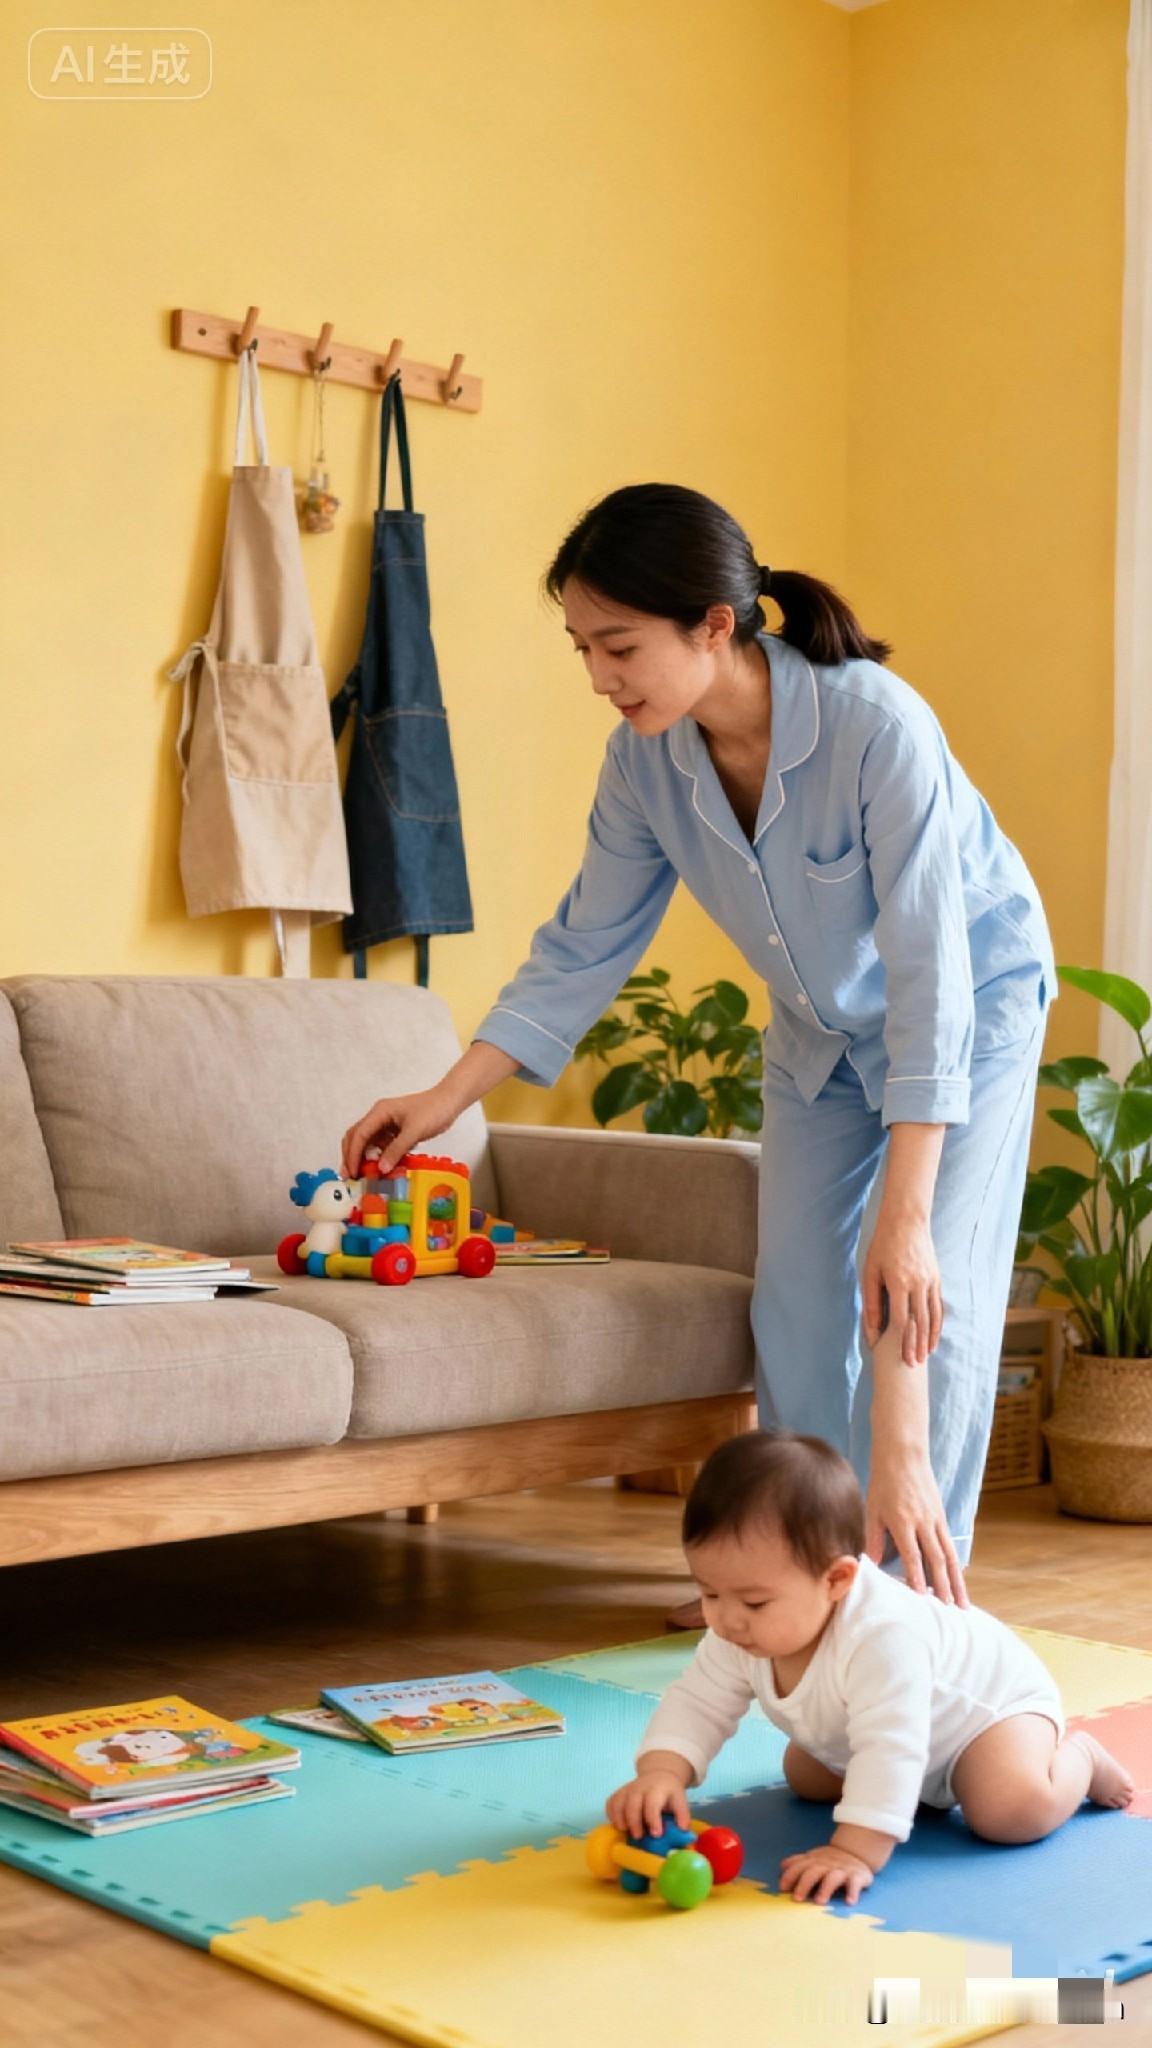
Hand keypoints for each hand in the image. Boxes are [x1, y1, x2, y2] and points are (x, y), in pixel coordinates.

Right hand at [341, 1085, 455, 1177]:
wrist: (450, 1101)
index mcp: (380, 1112)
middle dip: (351, 1156)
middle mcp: (379, 1116)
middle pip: (357, 1137)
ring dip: (364, 1158)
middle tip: (350, 1176)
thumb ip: (397, 1150)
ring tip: (364, 1176)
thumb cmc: (434, 1110)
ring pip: (368, 1142)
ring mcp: (386, 1123)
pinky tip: (382, 1169)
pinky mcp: (395, 1131)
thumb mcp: (415, 1131)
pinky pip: (381, 1145)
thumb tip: (381, 1169)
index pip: (359, 1134)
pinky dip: (379, 1157)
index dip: (353, 1154)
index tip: (353, 1172)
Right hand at [605, 1768, 690, 1839]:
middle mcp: (640, 1787)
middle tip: (638, 1837)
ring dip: (619, 1819)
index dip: (653, 1818)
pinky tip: (619, 1825)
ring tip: (626, 1832)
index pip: (653, 1802)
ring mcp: (627, 1789)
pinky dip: (611, 1815)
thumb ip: (682, 1815)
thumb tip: (683, 1831)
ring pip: (618, 1802)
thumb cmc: (669, 1794)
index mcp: (658, 1789)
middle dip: (634, 1821)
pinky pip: (610, 1803)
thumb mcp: (680, 1801)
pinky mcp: (619, 1793)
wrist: (659, 1776)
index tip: (656, 1834)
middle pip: (632, 1802)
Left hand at [779, 1841, 874, 1905]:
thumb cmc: (829, 1861)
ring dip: (825, 1889)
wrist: (855, 1851)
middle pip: (813, 1872)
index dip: (790, 1876)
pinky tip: (850, 1902)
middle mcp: (826, 1864)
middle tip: (797, 1899)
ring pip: (832, 1878)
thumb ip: (798, 1863)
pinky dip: (852, 1892)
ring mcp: (842, 1870)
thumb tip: (782, 1867)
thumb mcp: (813, 1858)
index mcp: (814, 1860)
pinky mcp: (857, 1876)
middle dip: (804, 1884)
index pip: (799, 1866)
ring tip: (819, 1902)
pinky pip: (855, 1883)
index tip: (782, 1889)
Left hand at [862, 1214, 941, 1365]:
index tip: (894, 1355)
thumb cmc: (882, 1246)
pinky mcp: (936, 1279)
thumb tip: (871, 1329)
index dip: (898, 1340)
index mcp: (898, 1282)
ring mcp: (930, 1281)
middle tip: (913, 1365)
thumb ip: (871, 1302)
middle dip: (916, 1345)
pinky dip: (937, 1323)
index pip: (900, 1319)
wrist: (906, 1221)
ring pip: (931, 1316)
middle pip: (918, 1322)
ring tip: (925, 1356)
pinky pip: (938, 1306)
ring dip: (929, 1338)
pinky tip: (933, 1336)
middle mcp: (918, 1284)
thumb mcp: (870, 1272)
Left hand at [865, 1444, 967, 1605]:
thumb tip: (871, 1565)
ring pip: (949, 1555)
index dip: (918, 1579)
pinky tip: (958, 1578)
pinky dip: (955, 1564)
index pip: (913, 1557)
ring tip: (963, 1603)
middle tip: (950, 1611)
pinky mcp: (941, 1515)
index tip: (923, 1601)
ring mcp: (935, 1519)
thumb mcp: (872, 1509)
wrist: (903, 1454)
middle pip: (937, 1560)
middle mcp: (923, 1523)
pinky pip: (950, 1543)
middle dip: (944, 1588)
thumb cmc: (883, 1482)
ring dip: (957, 1581)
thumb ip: (873, 1538)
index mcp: (903, 1522)